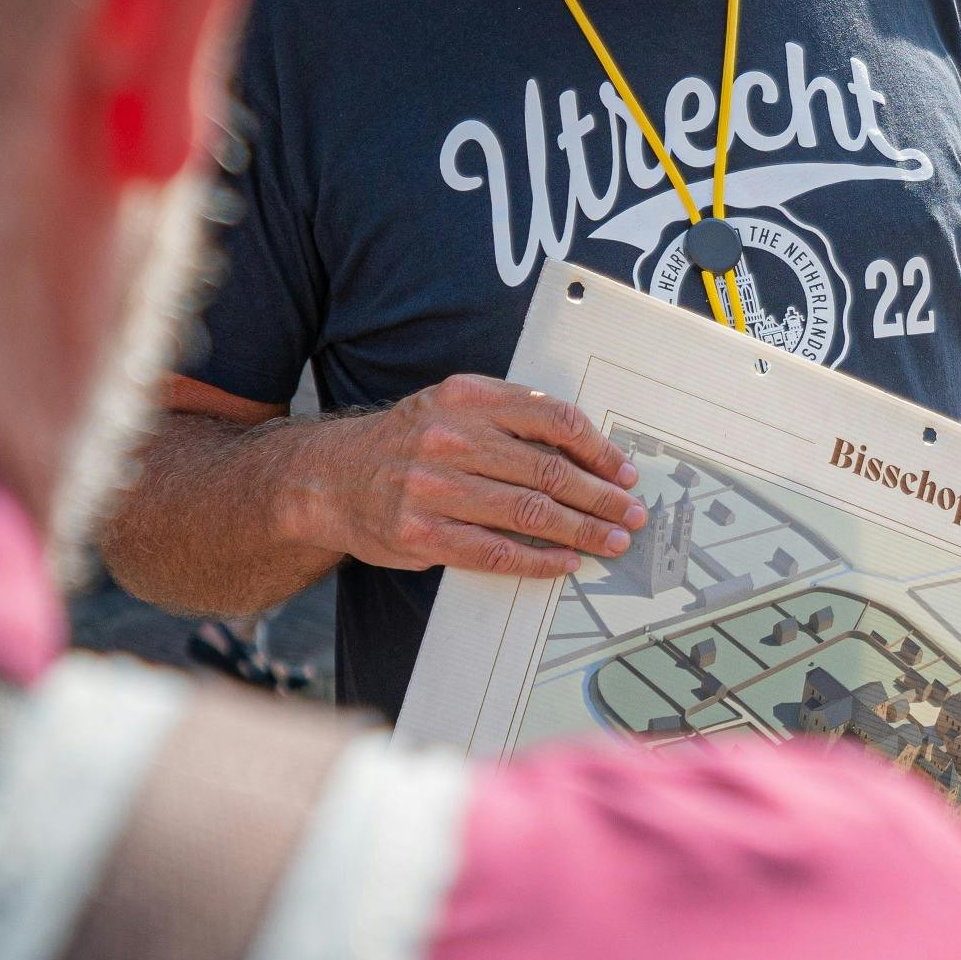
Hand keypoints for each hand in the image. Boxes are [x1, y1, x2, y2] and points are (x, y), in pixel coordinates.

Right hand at [295, 374, 643, 579]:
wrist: (328, 478)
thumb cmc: (406, 442)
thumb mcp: (451, 405)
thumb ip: (509, 416)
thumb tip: (584, 451)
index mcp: (467, 397)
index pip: (552, 419)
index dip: (598, 449)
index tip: (623, 471)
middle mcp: (451, 438)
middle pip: (548, 470)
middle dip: (600, 496)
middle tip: (631, 513)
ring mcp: (434, 488)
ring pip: (528, 512)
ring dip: (581, 531)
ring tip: (612, 541)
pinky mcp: (422, 533)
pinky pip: (495, 550)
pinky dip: (538, 560)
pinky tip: (565, 562)